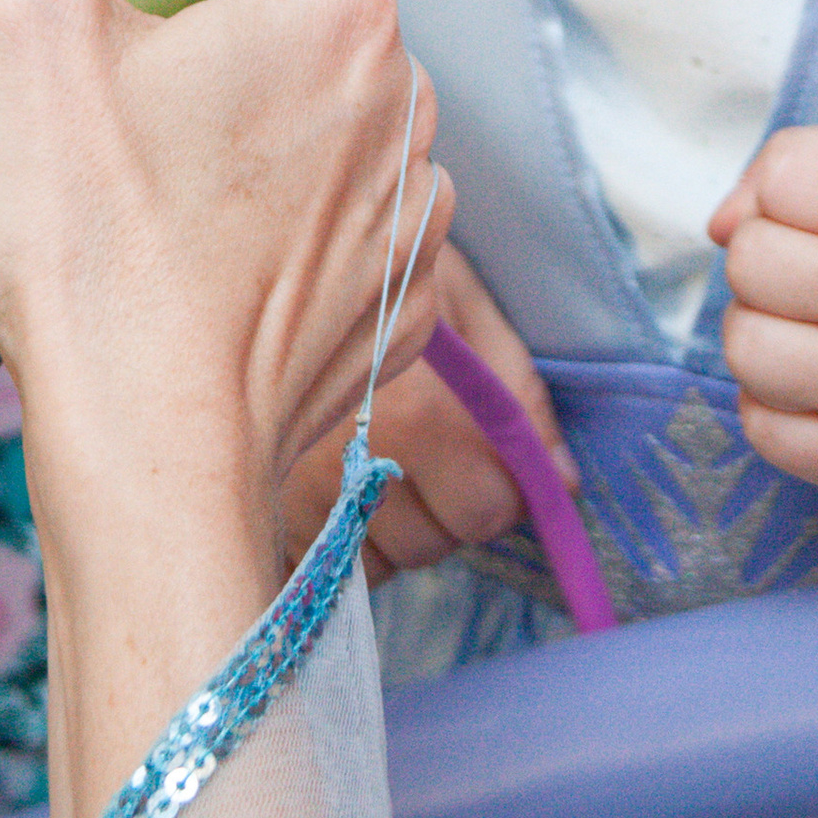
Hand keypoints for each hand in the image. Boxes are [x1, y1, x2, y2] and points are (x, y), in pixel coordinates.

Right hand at [0, 0, 447, 510]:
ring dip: (279, 131)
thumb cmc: (98, 258)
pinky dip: (296, 233)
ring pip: (348, 122)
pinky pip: (353, 230)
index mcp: (337, 9)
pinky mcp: (398, 307)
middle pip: (338, 10)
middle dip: (254, 18)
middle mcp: (403, 101)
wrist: (152, 465)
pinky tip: (208, 257)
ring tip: (163, 170)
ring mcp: (410, 212)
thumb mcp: (20, 32)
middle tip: (140, 61)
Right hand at [279, 243, 574, 582]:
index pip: (486, 511)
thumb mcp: (459, 306)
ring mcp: (297, 500)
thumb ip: (517, 396)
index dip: (502, 487)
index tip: (488, 453)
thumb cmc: (373, 269)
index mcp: (414, 415)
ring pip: (384, 560)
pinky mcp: (263, 516)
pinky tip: (337, 471)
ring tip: (377, 445)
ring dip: (396, 523)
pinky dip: (346, 534)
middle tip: (430, 441)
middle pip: (435, 543)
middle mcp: (352, 469)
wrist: (256, 255)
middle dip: (449, 505)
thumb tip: (561, 482)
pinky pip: (331, 562)